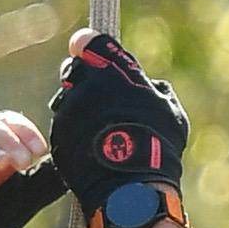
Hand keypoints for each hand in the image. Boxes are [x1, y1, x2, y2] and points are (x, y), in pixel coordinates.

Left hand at [48, 26, 190, 227]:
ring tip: (98, 125)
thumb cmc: (158, 146)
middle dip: (83, 76)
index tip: (87, 47)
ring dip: (77, 104)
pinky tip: (90, 144)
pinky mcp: (58, 134)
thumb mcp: (170, 111)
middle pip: (73, 68)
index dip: (88, 43)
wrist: (131, 186)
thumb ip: (157, 90)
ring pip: (66, 97)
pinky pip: (63, 124)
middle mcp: (85, 85)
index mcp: (112, 71)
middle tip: (98, 92)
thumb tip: (151, 85)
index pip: (90, 41)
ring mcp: (69, 110)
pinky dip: (73, 129)